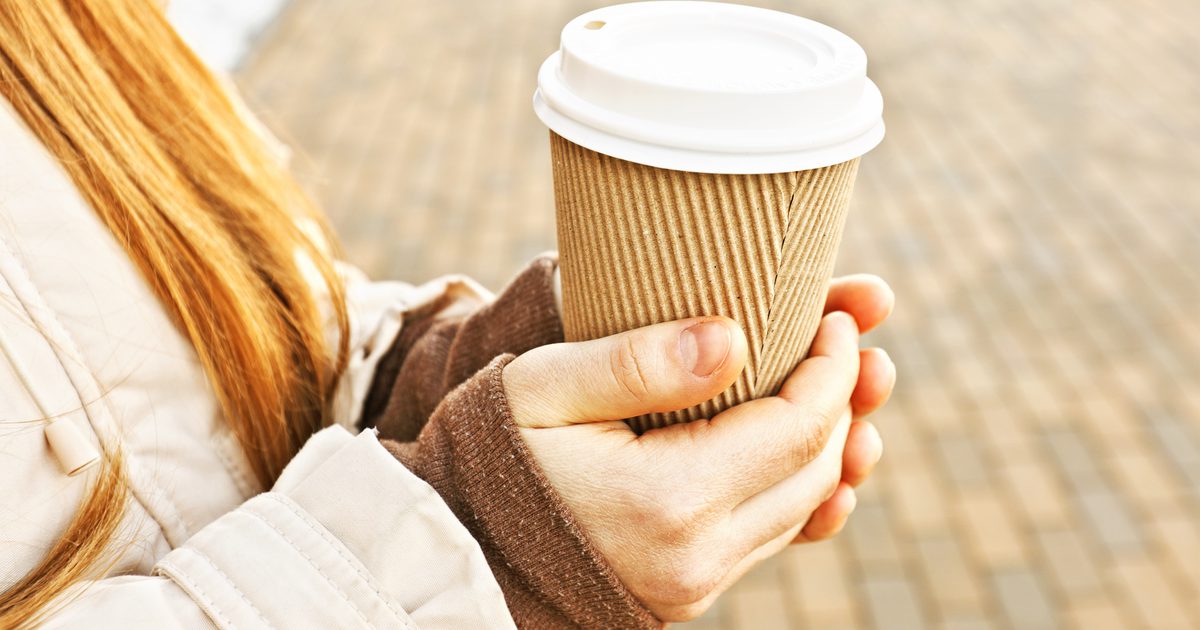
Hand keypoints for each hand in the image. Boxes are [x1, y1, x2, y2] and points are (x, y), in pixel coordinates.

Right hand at [502, 275, 894, 620]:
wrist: (458, 540)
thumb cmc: (494, 449)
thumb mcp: (546, 386)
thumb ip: (638, 362)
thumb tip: (733, 338)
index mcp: (666, 499)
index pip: (797, 427)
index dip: (833, 366)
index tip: (838, 315)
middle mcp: (695, 555)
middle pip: (816, 470)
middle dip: (846, 398)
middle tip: (847, 339)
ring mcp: (696, 584)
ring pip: (804, 507)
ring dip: (833, 443)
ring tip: (842, 385)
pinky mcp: (690, 591)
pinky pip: (773, 537)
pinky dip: (801, 487)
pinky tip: (809, 449)